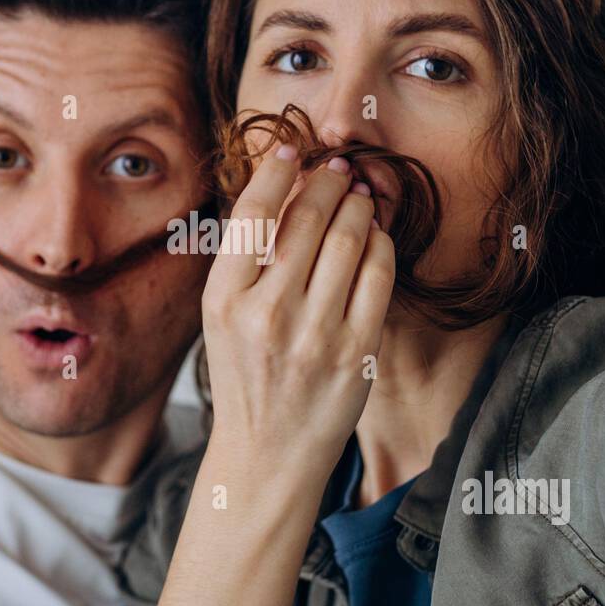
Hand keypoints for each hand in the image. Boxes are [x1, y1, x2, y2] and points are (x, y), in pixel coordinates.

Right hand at [201, 145, 394, 483]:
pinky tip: (374, 237)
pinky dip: (380, 245)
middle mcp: (267, 314)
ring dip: (358, 207)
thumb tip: (287, 188)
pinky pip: (378, 277)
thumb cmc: (245, 377)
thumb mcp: (223, 317)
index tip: (292, 150)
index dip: (277, 170)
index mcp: (224, 300)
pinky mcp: (355, 353)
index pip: (255, 214)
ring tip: (358, 196)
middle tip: (337, 168)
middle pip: (307, 220)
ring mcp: (314, 335)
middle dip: (327, 183)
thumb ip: (248, 259)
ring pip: (348, 241)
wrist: (267, 455)